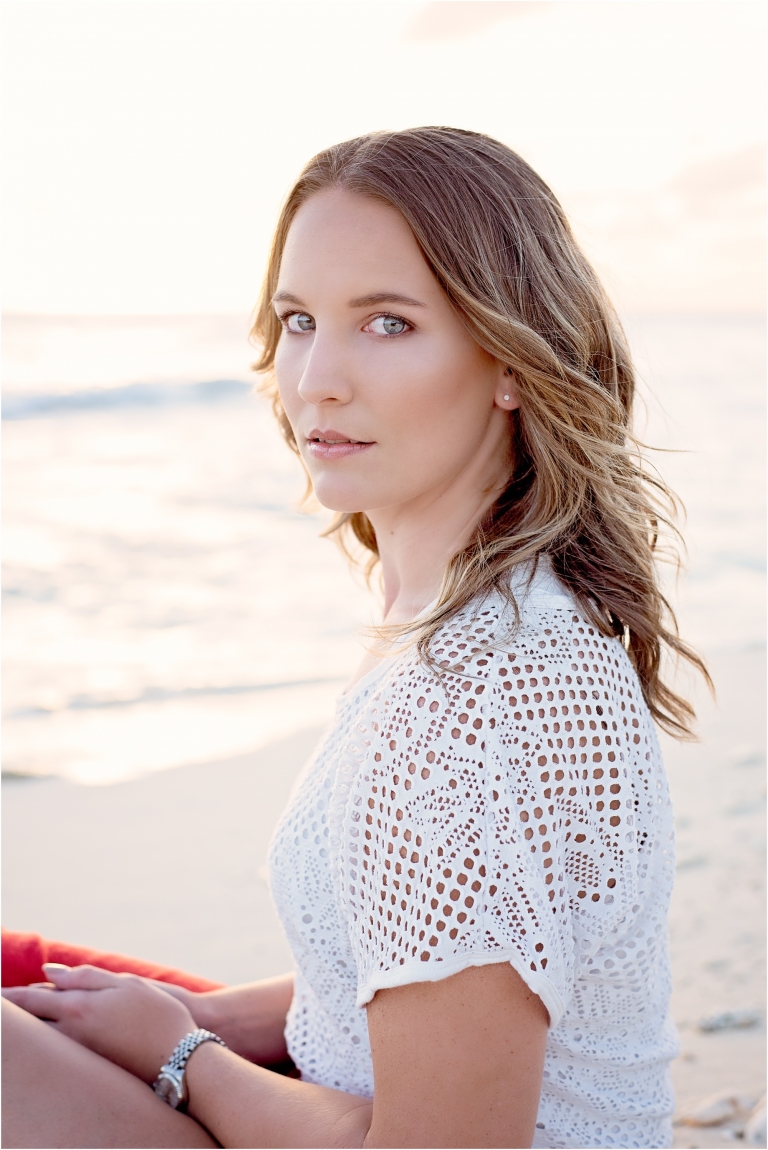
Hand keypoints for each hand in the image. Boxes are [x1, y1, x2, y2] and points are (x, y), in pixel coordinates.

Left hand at [1, 964, 194, 1083]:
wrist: (181, 1057)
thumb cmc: (160, 1013)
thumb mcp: (127, 984)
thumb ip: (87, 976)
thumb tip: (50, 973)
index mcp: (81, 1007)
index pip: (33, 999)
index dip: (10, 996)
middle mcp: (74, 1034)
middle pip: (31, 1023)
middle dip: (13, 1013)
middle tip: (1, 1003)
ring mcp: (80, 1054)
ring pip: (42, 1040)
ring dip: (28, 1028)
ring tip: (18, 1017)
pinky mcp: (91, 1068)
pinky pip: (57, 1051)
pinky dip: (47, 1040)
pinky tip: (47, 1035)